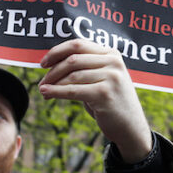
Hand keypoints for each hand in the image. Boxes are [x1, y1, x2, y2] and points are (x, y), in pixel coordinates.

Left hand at [39, 39, 152, 162]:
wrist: (130, 127)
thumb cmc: (111, 102)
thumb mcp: (102, 79)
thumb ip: (85, 67)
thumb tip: (51, 63)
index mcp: (112, 54)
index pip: (78, 44)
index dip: (57, 51)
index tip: (43, 63)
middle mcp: (113, 62)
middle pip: (73, 59)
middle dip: (53, 70)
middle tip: (42, 82)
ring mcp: (111, 77)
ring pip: (71, 75)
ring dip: (53, 83)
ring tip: (43, 91)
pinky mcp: (104, 94)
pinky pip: (73, 90)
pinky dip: (56, 91)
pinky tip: (45, 93)